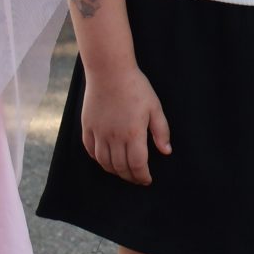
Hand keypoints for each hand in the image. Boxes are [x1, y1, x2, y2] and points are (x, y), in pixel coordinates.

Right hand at [81, 64, 171, 185]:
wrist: (109, 72)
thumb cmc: (136, 88)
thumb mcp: (155, 108)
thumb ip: (161, 131)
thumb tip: (166, 152)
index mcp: (133, 134)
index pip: (137, 164)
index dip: (142, 176)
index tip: (147, 180)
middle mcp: (113, 137)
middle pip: (120, 166)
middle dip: (129, 176)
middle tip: (137, 179)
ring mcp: (98, 133)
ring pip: (104, 161)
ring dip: (114, 171)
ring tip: (123, 172)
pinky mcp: (87, 127)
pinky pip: (90, 150)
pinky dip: (98, 159)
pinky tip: (106, 160)